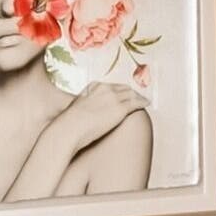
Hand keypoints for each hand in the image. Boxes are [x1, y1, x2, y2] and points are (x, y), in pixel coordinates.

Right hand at [6, 84, 147, 200]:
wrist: (70, 129)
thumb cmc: (68, 124)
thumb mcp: (75, 110)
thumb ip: (82, 107)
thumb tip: (80, 114)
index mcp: (94, 87)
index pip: (111, 86)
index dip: (120, 89)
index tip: (124, 92)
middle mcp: (105, 89)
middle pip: (123, 88)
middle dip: (131, 91)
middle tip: (138, 95)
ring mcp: (113, 98)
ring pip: (131, 94)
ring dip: (139, 96)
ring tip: (144, 99)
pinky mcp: (119, 109)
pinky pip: (135, 103)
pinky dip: (142, 102)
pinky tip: (147, 103)